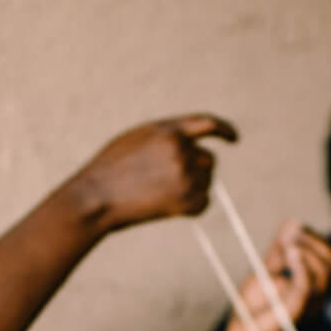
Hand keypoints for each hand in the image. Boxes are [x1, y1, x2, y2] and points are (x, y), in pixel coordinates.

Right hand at [70, 114, 237, 231]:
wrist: (96, 196)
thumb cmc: (112, 167)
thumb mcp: (139, 138)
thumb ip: (167, 135)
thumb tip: (193, 145)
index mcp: (169, 130)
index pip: (209, 124)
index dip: (225, 130)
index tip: (234, 138)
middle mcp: (180, 151)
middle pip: (209, 160)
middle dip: (198, 168)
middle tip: (171, 181)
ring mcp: (184, 177)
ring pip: (207, 181)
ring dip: (194, 186)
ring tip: (163, 191)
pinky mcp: (183, 202)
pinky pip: (204, 203)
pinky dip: (194, 205)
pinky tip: (172, 205)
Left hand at [224, 222, 330, 330]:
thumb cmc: (252, 310)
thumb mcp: (266, 272)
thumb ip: (279, 250)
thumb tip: (292, 222)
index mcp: (314, 287)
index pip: (328, 256)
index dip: (313, 237)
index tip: (291, 229)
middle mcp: (317, 297)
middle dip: (312, 240)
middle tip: (289, 236)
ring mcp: (309, 306)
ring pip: (325, 271)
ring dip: (306, 250)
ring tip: (287, 246)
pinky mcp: (296, 313)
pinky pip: (308, 285)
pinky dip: (302, 265)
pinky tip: (290, 253)